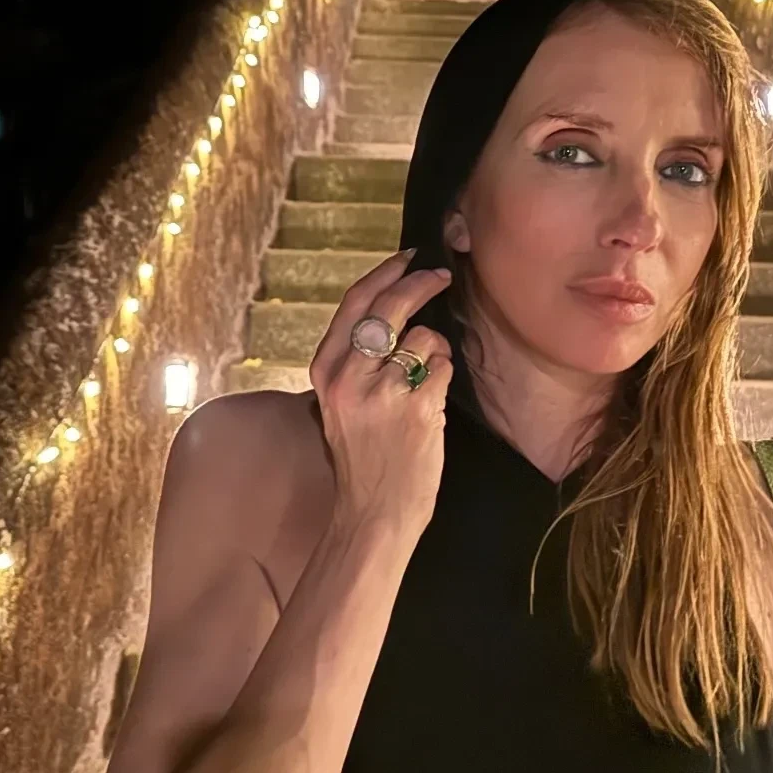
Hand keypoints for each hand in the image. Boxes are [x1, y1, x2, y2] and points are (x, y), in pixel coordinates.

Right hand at [309, 247, 453, 544]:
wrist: (374, 513)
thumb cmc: (365, 459)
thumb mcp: (341, 404)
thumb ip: (357, 360)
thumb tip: (391, 311)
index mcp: (326, 371)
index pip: (354, 304)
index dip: (384, 274)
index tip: (407, 259)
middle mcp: (349, 377)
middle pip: (389, 307)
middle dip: (419, 283)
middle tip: (440, 275)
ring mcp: (383, 392)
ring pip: (425, 338)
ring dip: (437, 351)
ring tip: (426, 382)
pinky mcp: (417, 408)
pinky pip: (444, 366)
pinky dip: (446, 376)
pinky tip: (433, 401)